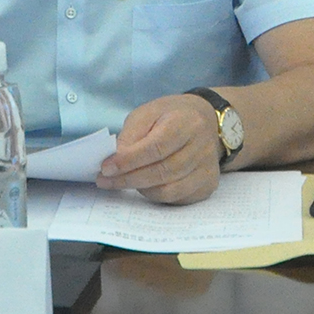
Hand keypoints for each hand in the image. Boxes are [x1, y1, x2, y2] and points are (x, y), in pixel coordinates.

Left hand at [96, 94, 222, 203]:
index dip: (129, 161)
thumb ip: (131, 136)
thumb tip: (114, 162)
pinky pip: (176, 199)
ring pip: (168, 190)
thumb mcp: (147, 114)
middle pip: (162, 172)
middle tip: (105, 181)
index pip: (156, 147)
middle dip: (128, 179)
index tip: (106, 168)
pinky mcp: (208, 185)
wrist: (205, 120)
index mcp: (186, 123)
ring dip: (140, 189)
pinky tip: (143, 185)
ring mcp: (207, 168)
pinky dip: (155, 195)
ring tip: (122, 181)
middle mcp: (202, 147)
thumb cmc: (170, 116)